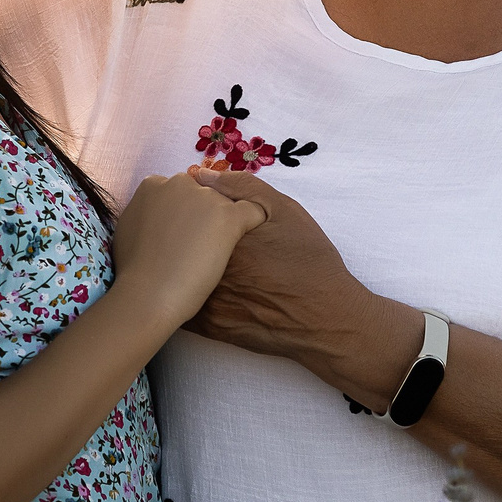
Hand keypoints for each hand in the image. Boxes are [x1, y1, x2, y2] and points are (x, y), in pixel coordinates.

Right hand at [109, 174, 268, 327]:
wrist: (148, 294)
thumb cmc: (134, 270)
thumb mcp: (129, 229)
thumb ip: (147, 214)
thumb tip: (156, 215)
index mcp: (153, 185)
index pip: (180, 190)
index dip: (184, 213)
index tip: (182, 235)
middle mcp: (181, 184)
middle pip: (204, 194)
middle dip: (204, 216)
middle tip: (197, 247)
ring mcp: (206, 198)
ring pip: (227, 204)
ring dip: (224, 225)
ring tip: (215, 255)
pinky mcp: (229, 216)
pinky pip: (253, 212)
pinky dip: (253, 225)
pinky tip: (244, 245)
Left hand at [181, 168, 385, 371]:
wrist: (326, 319)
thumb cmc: (309, 262)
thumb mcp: (285, 211)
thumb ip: (243, 187)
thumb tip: (202, 175)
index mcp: (219, 235)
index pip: (185, 215)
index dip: (193, 214)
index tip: (203, 216)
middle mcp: (205, 266)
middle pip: (178, 245)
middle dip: (184, 240)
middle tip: (206, 241)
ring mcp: (205, 300)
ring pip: (175, 277)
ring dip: (180, 268)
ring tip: (200, 263)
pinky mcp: (210, 327)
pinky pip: (184, 307)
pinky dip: (186, 295)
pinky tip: (203, 289)